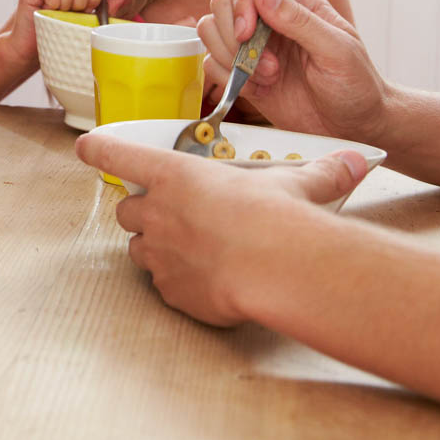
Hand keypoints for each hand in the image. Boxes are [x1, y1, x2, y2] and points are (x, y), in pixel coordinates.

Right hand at [0, 0, 117, 67]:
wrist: (29, 51)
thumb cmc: (56, 38)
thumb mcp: (84, 24)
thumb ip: (101, 11)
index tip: (85, 12)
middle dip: (82, 2)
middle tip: (69, 15)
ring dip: (66, 6)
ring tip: (57, 16)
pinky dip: (52, 5)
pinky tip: (45, 13)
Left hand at [75, 132, 369, 325]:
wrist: (276, 269)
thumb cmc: (277, 217)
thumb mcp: (296, 185)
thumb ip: (319, 173)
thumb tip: (355, 160)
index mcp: (175, 175)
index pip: (119, 154)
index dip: (99, 149)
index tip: (84, 148)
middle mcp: (157, 212)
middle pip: (127, 210)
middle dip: (143, 213)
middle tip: (172, 216)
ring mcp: (160, 255)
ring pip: (138, 250)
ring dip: (154, 248)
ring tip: (189, 251)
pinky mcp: (171, 292)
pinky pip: (164, 286)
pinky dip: (178, 284)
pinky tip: (206, 283)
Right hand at [196, 0, 389, 141]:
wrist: (352, 126)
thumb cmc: (355, 83)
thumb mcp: (338, 50)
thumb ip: (300, 20)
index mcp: (296, 0)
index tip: (248, 27)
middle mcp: (269, 17)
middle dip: (232, 31)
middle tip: (262, 59)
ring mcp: (253, 45)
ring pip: (210, 28)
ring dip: (230, 55)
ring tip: (268, 75)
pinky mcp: (242, 72)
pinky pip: (211, 63)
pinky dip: (228, 78)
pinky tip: (259, 89)